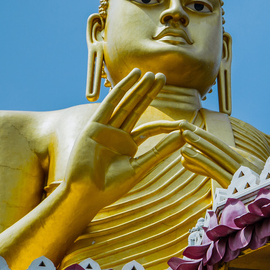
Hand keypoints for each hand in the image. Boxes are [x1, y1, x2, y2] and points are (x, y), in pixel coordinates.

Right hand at [63, 69, 183, 210]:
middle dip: (149, 93)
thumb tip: (183, 136)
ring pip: (126, 103)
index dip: (166, 124)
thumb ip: (160, 151)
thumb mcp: (140, 167)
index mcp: (128, 146)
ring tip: (151, 74)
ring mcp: (105, 129)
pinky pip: (110, 103)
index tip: (184, 122)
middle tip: (163, 77)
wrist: (86, 195)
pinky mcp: (94, 126)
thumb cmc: (111, 187)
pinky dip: (122, 89)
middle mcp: (117, 134)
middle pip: (137, 108)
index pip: (150, 128)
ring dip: (138, 87)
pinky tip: (133, 77)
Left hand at [177, 121, 263, 185]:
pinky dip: (200, 159)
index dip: (206, 137)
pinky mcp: (234, 183)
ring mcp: (239, 172)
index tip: (192, 128)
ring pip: (216, 154)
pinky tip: (186, 153)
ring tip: (183, 133)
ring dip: (198, 142)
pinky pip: (214, 168)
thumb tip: (219, 171)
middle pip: (218, 146)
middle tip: (182, 124)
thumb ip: (233, 176)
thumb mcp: (250, 183)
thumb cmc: (261, 196)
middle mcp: (243, 163)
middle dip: (199, 134)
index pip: (222, 147)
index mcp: (245, 162)